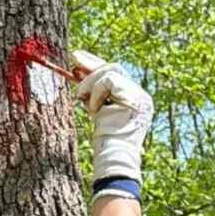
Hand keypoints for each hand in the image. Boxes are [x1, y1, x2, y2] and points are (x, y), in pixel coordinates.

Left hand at [71, 49, 153, 183]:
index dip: (95, 64)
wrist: (112, 158)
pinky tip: (95, 110)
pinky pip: (109, 81)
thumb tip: (77, 68)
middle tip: (73, 66)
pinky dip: (96, 93)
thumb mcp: (96, 110)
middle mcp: (141, 96)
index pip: (115, 74)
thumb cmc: (104, 142)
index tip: (77, 57)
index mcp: (134, 99)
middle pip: (114, 68)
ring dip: (90, 85)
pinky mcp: (135, 99)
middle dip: (91, 68)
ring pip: (110, 73)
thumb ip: (92, 91)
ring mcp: (140, 97)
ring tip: (83, 102)